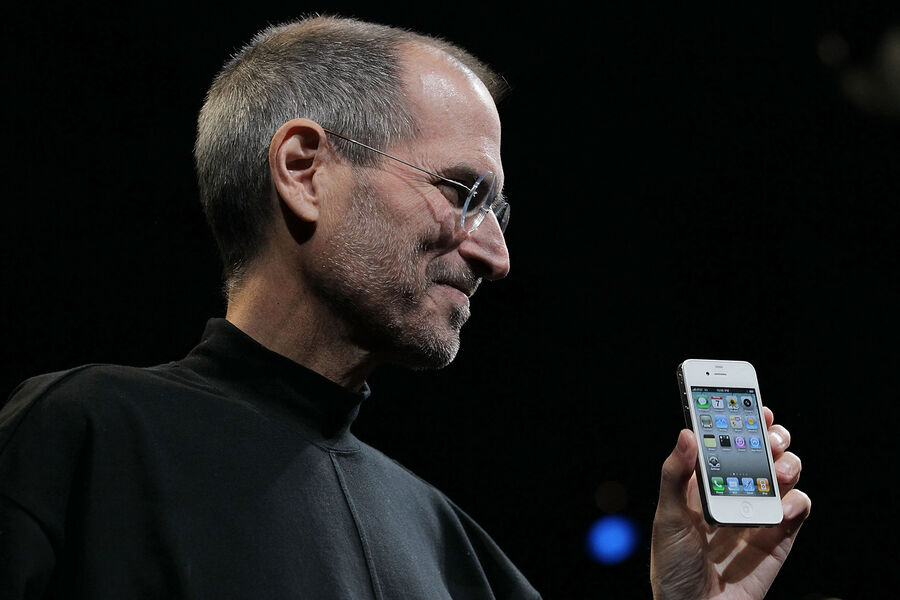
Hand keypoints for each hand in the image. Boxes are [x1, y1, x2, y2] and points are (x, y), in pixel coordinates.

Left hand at [650, 407, 810, 598]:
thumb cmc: (673, 568)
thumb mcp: (667, 518)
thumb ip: (676, 475)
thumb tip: (685, 433)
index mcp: (703, 484)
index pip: (725, 442)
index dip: (739, 420)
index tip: (749, 402)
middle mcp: (733, 493)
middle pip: (760, 452)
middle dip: (770, 436)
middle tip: (769, 434)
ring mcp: (757, 514)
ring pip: (783, 475)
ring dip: (786, 463)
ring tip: (777, 468)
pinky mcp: (778, 539)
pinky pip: (796, 510)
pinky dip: (795, 502)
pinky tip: (781, 507)